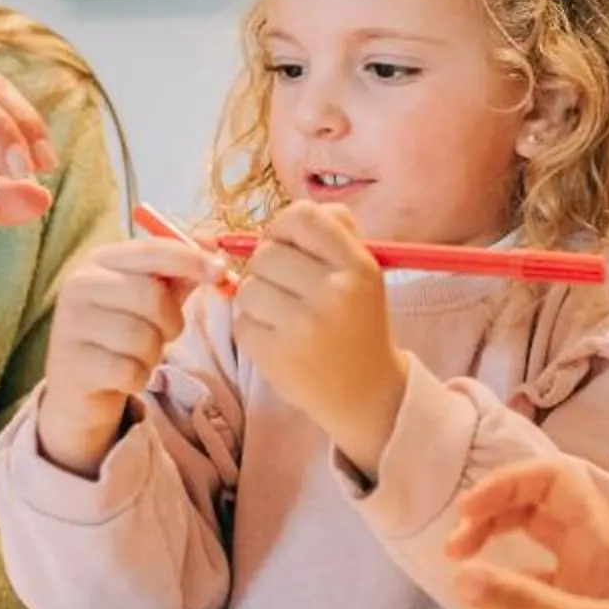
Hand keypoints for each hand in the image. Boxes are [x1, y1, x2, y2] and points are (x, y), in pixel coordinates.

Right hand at [34, 237, 223, 469]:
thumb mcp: (150, 296)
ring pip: (143, 338)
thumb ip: (179, 272)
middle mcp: (78, 286)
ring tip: (138, 353)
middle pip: (151, 296)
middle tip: (165, 333)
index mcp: (99, 261)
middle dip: (171, 320)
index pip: (150, 250)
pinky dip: (139, 377)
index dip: (190, 259)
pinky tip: (124, 374)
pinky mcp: (75, 365)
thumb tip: (213, 243)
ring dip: (154, 353)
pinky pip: (131, 371)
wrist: (79, 383)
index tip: (221, 271)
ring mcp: (71, 325)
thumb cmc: (121, 331)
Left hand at [230, 203, 404, 466]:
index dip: (282, 226)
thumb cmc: (358, 322)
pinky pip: (242, 322)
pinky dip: (252, 328)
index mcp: (358, 265)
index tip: (283, 244)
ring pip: (247, 286)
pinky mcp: (278, 355)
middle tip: (281, 285)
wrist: (366, 392)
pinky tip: (276, 338)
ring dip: (255, 297)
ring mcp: (304, 326)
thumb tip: (289, 216)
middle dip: (266, 266)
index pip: (303, 217)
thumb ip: (335, 231)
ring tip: (279, 313)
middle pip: (267, 252)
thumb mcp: (364, 272)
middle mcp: (334, 292)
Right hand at [447, 460, 608, 608]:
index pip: (552, 482)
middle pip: (526, 522)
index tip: (466, 516)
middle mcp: (590, 560)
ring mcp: (582, 598)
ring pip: (520, 584)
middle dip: (487, 539)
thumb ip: (524, 605)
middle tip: (456, 563)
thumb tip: (461, 576)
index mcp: (603, 540)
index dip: (507, 485)